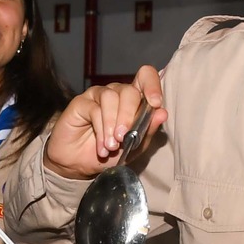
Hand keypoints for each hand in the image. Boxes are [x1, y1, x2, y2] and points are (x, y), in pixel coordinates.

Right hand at [42, 66, 166, 179]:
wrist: (80, 166)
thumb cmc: (110, 154)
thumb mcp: (135, 147)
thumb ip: (148, 130)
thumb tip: (163, 113)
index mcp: (133, 100)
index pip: (145, 77)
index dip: (152, 85)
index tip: (155, 103)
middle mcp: (116, 93)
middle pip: (129, 90)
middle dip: (129, 115)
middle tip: (124, 137)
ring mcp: (98, 95)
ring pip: (111, 97)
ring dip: (112, 124)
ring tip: (112, 146)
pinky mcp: (81, 102)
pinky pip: (94, 108)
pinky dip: (100, 130)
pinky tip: (102, 147)